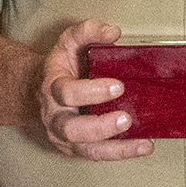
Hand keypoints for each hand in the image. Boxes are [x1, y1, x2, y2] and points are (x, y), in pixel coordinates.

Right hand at [38, 20, 153, 160]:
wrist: (42, 88)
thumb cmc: (62, 66)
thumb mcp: (70, 41)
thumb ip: (89, 31)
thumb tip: (113, 32)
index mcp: (53, 88)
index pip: (66, 93)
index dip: (91, 92)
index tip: (118, 85)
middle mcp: (55, 117)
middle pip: (71, 129)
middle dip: (100, 126)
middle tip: (126, 118)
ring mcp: (65, 137)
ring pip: (86, 150)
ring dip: (116, 148)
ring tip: (142, 142)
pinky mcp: (77, 148)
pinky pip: (98, 155)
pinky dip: (122, 153)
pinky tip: (144, 146)